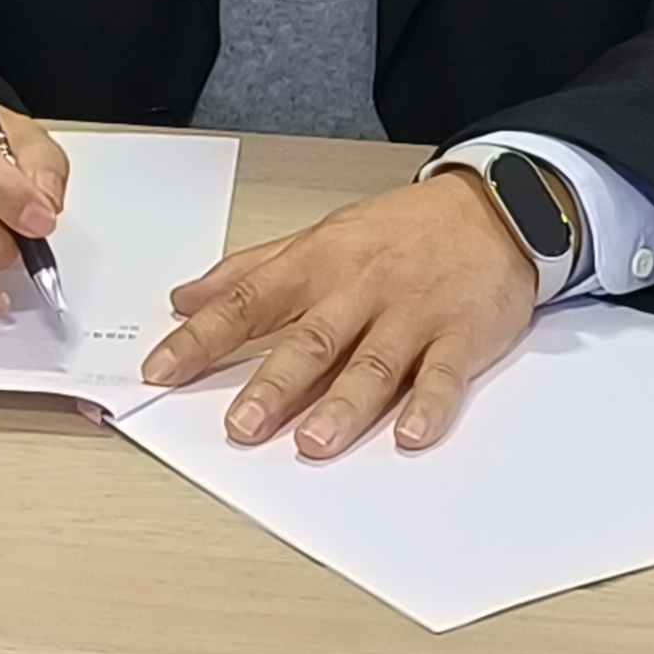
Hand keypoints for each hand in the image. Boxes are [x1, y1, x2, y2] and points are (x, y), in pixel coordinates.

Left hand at [140, 169, 538, 455]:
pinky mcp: (461, 335)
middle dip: (273, 384)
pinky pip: (444, 374)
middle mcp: (359, 289)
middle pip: (310, 339)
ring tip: (313, 442)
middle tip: (240, 426)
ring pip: (372, 363)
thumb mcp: (317, 238)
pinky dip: (429, 406)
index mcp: (316, 264)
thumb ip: (248, 271)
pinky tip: (410, 435)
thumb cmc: (398, 231)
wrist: (492, 210)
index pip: (246, 302)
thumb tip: (183, 299)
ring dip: (343, 405)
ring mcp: (411, 314)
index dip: (201, 337)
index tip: (161, 370)